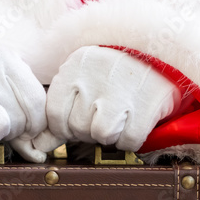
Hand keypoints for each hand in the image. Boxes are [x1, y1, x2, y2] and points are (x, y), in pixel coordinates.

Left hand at [44, 46, 181, 150]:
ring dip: (111, 134)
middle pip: (79, 127)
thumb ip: (60, 111)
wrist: (161, 54)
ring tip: (120, 116)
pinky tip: (135, 121)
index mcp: (75, 66)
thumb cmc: (115, 72)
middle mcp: (95, 76)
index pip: (55, 113)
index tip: (77, 121)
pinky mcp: (147, 104)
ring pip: (102, 135)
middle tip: (104, 114)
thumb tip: (38, 146)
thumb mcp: (84, 80)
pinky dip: (131, 139)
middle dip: (90, 129)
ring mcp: (122, 90)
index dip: (65, 126)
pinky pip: (129, 140)